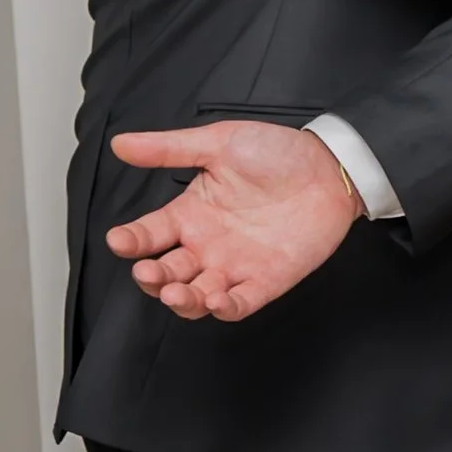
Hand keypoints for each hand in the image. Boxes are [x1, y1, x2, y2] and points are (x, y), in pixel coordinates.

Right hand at [104, 121, 361, 321]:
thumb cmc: (277, 152)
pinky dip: (224, 308)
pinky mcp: (266, 281)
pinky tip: (216, 301)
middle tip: (149, 272)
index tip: (119, 239)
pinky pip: (239, 304)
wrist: (332, 166)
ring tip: (177, 292)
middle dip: (152, 279)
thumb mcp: (220, 142)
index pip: (148, 235)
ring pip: (195, 297)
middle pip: (166, 273)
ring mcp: (234, 266)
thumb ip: (170, 148)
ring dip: (182, 300)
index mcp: (190, 214)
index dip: (130, 241)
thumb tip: (120, 143)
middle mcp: (206, 245)